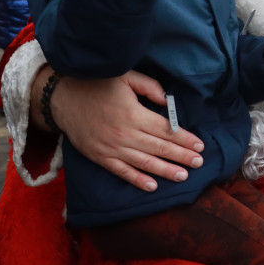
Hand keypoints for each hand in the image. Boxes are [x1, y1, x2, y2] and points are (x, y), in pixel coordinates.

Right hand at [43, 68, 204, 191]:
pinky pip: (122, 172)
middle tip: (199, 163)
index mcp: (134, 114)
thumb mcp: (126, 77)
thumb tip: (168, 102)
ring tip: (183, 176)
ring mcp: (112, 148)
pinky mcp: (100, 157)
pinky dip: (138, 181)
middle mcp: (125, 134)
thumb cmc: (97, 84)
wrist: (63, 97)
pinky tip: (153, 187)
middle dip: (182, 157)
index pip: (166, 130)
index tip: (200, 146)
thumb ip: (150, 87)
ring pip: (145, 163)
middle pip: (160, 148)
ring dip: (166, 171)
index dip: (185, 139)